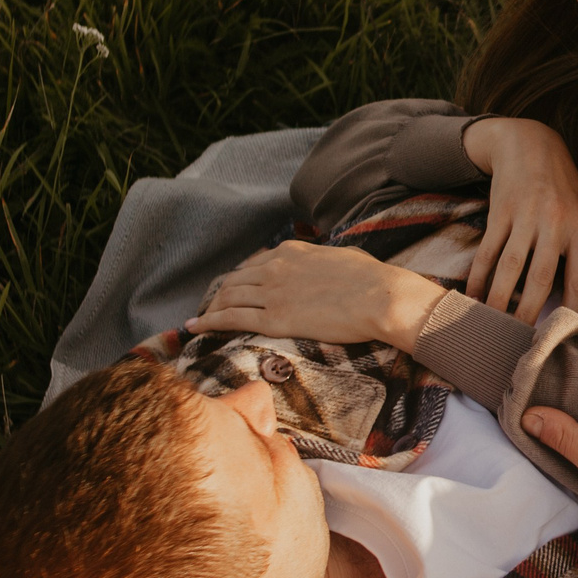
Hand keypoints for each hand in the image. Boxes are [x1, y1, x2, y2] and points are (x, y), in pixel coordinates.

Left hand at [190, 240, 443, 350]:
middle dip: (219, 294)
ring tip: (200, 320)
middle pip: (235, 280)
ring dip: (210, 308)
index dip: (240, 278)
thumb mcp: (345, 257)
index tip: (235, 288)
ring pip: (228, 298)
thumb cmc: (373, 280)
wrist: (381, 297)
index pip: (255, 263)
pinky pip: (230, 318)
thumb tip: (332, 263)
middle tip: (211, 307)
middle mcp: (275, 267)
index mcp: (292, 251)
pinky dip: (208, 322)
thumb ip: (327, 259)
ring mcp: (272, 292)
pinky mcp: (273, 318)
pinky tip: (196, 327)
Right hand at [463, 118, 577, 320]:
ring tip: (493, 324)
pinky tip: (473, 296)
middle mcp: (555, 223)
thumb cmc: (563, 186)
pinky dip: (479, 276)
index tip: (563, 336)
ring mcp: (525, 217)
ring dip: (500, 300)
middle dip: (530, 313)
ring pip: (510, 267)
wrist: (530, 143)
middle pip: (541, 278)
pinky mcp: (499, 211)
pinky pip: (488, 251)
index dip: (572, 309)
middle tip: (521, 340)